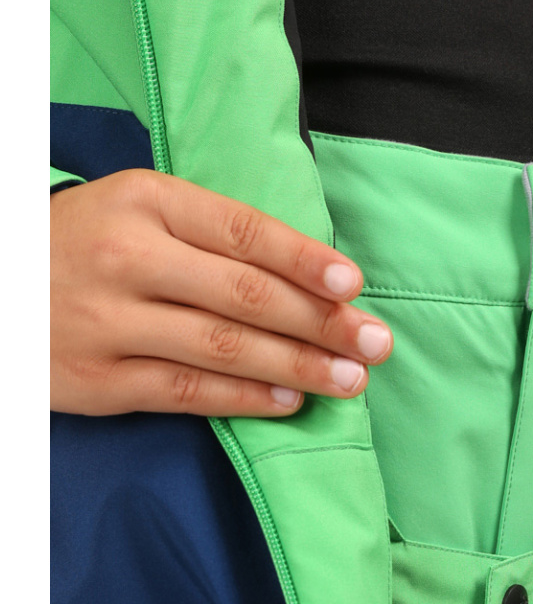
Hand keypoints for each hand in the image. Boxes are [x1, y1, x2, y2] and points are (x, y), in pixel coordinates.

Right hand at [51, 169, 392, 415]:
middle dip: (322, 323)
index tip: (354, 285)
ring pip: (225, 347)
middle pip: (247, 295)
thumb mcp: (138, 212)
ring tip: (349, 380)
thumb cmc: (84, 245)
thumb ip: (213, 235)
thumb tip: (313, 274)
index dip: (306, 261)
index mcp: (146, 201)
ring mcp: (110, 321)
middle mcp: (129, 257)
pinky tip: (290, 402)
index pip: (245, 232)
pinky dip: (246, 399)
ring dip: (298, 367)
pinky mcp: (99, 379)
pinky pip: (188, 392)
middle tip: (376, 344)